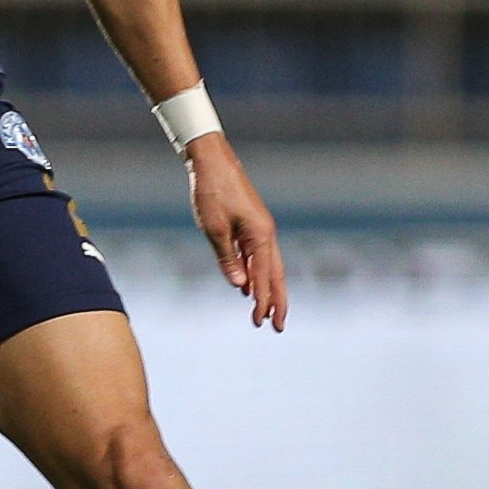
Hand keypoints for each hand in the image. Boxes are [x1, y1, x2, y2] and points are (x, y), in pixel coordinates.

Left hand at [184, 132, 287, 327]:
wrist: (211, 161)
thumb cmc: (211, 191)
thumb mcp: (214, 229)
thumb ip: (228, 260)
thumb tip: (241, 287)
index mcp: (260, 236)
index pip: (264, 277)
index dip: (262, 301)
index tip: (260, 322)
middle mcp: (265, 234)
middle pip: (275, 275)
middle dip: (276, 302)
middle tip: (277, 327)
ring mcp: (258, 229)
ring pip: (267, 266)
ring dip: (266, 289)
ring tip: (266, 313)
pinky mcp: (249, 224)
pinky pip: (256, 255)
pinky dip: (255, 273)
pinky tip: (247, 286)